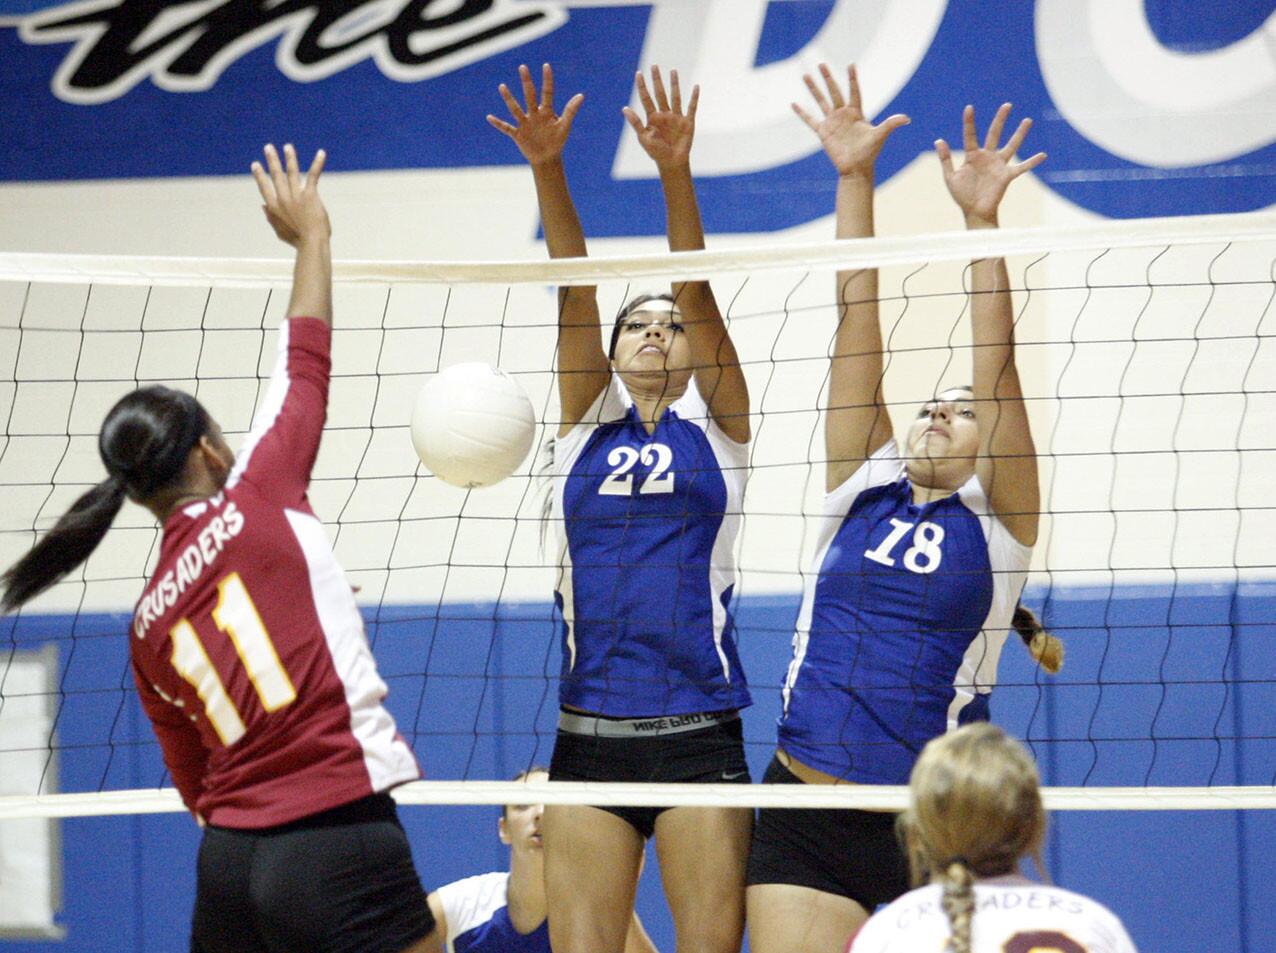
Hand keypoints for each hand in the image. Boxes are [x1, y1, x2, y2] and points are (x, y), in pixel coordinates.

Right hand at [251, 143, 328, 247]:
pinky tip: (321, 153)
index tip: (255, 165)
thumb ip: (271, 218)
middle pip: (276, 175)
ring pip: (292, 172)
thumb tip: (262, 206)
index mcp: (274, 207)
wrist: (312, 243)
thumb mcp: (280, 231)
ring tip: (287, 147)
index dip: (259, 176)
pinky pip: (313, 175)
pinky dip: (317, 163)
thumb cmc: (298, 241)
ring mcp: (296, 196)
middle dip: (272, 160)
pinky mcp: (310, 195)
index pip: (264, 188)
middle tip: (268, 147)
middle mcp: (283, 199)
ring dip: (290, 158)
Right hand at [487, 63, 583, 166]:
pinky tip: (489, 117)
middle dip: (526, 82)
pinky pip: (506, 128)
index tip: (546, 65)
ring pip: (515, 109)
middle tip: (523, 67)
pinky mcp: (518, 134)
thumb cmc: (557, 141)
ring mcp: (524, 123)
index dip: (547, 80)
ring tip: (502, 86)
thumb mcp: (565, 126)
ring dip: (509, 98)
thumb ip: (571, 110)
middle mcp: (534, 114)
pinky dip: (498, 123)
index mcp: (546, 111)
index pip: (547, 92)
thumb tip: (581, 95)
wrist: (547, 158)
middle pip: (529, 95)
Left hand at [623, 66, 696, 170]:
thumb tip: (624, 108)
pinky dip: (694, 98)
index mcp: (652, 117)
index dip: (642, 86)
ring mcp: (676, 117)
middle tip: (654, 66)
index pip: (646, 98)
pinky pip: (691, 107)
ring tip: (673, 71)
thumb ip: (636, 123)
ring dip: (674, 84)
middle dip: (656, 80)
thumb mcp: (644, 138)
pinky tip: (696, 87)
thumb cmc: (656, 152)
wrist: (671, 162)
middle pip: (659, 93)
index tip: (638, 73)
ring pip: (675, 97)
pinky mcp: (688, 122)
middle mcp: (664, 114)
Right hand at [793, 63, 907, 178]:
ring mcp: (832, 122)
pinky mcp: (823, 132)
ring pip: (820, 101)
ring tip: (805, 76)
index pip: (854, 91)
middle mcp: (843, 115)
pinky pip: (810, 120)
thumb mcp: (880, 136)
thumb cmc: (869, 153)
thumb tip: (907, 118)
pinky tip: (793, 104)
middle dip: (828, 78)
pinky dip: (802, 112)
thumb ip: (891, 124)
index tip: (851, 64)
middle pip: (834, 91)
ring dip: (813, 89)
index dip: (852, 79)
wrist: (856, 169)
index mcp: (856, 113)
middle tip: (821, 63)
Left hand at [936, 104, 1045, 226]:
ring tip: (1027, 120)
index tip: (969, 107)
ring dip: (1019, 134)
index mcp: (973, 156)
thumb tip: (939, 140)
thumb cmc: (962, 195)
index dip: (969, 122)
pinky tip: (1043, 155)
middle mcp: (988, 157)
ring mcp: (999, 165)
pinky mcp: (1007, 176)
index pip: (970, 135)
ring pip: (1011, 145)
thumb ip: (946, 159)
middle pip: (994, 134)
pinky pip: (1022, 168)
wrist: (974, 212)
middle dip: (1000, 120)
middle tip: (1007, 105)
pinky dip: (1032, 162)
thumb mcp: (951, 177)